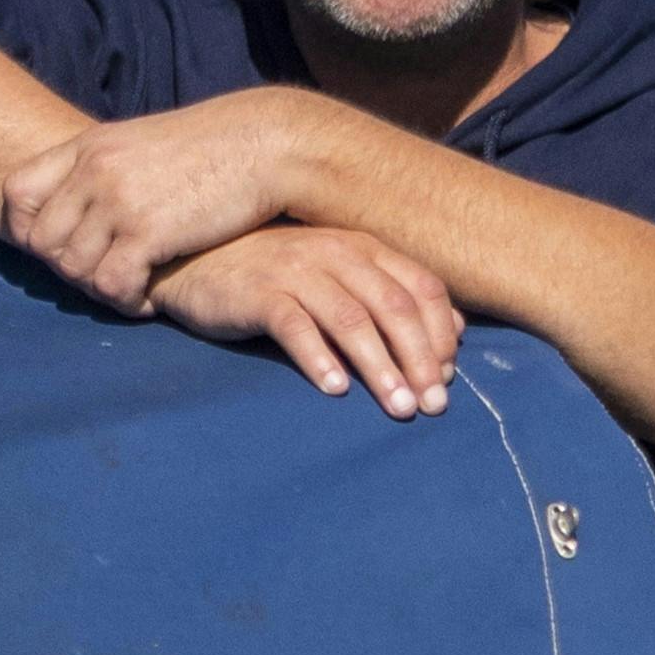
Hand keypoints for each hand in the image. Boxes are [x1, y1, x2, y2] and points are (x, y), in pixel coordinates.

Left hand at [2, 94, 306, 309]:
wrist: (267, 145)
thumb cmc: (214, 151)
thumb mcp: (145, 143)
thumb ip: (107, 168)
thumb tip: (84, 203)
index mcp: (90, 146)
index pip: (16, 192)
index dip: (27, 230)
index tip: (59, 248)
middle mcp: (95, 170)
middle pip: (41, 242)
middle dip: (68, 270)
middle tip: (105, 278)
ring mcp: (118, 200)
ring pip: (73, 269)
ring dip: (100, 291)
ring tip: (131, 291)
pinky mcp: (148, 232)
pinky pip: (110, 285)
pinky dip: (126, 302)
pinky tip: (149, 300)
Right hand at [150, 227, 461, 416]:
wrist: (197, 259)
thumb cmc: (277, 275)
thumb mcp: (340, 276)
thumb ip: (392, 295)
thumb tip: (457, 332)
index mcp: (364, 248)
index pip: (422, 288)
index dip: (441, 336)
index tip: (448, 380)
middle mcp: (335, 253)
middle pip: (393, 306)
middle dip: (419, 359)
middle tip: (432, 406)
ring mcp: (295, 270)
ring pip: (350, 319)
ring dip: (379, 366)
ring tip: (398, 406)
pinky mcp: (257, 293)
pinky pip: (294, 325)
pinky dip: (318, 358)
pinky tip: (335, 389)